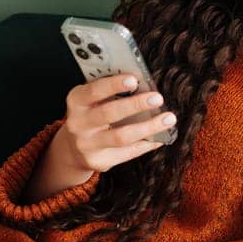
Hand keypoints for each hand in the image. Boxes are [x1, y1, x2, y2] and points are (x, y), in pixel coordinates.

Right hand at [59, 73, 174, 177]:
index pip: (94, 90)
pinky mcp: (98, 161)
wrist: (73, 147)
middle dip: (135, 105)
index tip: (134, 80)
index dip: (114, 85)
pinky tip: (161, 137)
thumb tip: (144, 85)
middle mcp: (78, 124)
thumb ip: (110, 92)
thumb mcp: (91, 100)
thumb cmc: (91, 114)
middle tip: (158, 98)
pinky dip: (147, 144)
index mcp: (76, 101)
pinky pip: (127, 153)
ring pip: (121, 136)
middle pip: (109, 113)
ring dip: (148, 127)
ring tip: (168, 119)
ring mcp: (87, 145)